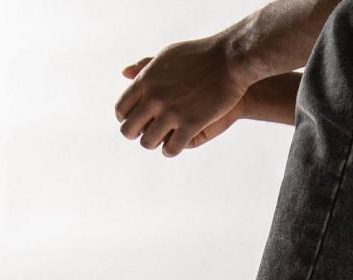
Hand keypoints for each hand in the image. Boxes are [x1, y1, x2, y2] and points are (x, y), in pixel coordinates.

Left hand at [115, 36, 249, 156]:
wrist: (230, 62)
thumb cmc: (200, 57)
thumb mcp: (168, 56)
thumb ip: (145, 67)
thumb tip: (125, 74)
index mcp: (146, 81)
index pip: (121, 109)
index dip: (125, 118)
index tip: (135, 120)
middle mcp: (154, 98)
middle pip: (129, 130)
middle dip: (136, 134)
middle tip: (146, 133)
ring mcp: (172, 113)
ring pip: (148, 143)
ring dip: (154, 143)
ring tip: (163, 138)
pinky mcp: (190, 125)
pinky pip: (170, 149)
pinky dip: (170, 150)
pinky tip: (176, 144)